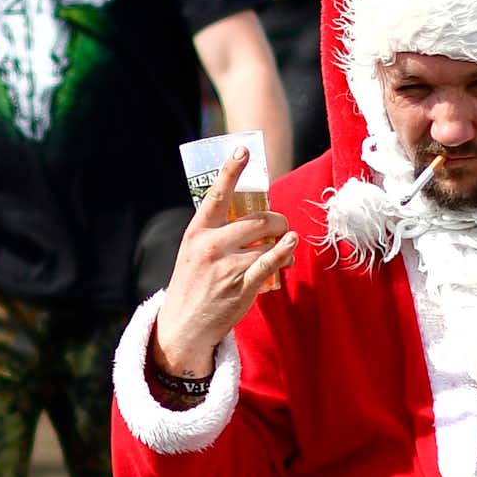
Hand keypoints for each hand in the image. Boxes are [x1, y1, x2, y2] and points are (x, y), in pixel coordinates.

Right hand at [153, 145, 294, 376]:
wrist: (184, 326)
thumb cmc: (192, 285)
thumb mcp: (193, 252)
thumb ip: (216, 232)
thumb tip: (251, 215)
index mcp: (196, 233)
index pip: (216, 195)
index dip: (231, 171)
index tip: (243, 150)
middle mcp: (210, 246)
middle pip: (256, 219)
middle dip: (276, 220)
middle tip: (280, 226)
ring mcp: (226, 266)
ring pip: (267, 242)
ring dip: (282, 243)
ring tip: (285, 248)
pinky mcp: (241, 286)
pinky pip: (270, 262)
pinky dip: (285, 252)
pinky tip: (291, 247)